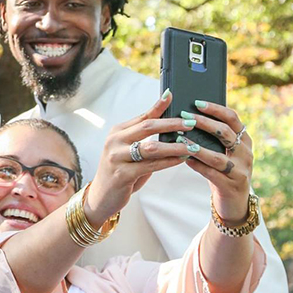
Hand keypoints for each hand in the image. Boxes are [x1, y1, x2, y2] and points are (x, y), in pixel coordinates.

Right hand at [86, 92, 192, 222]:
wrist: (100, 198)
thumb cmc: (120, 173)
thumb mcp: (129, 153)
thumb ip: (145, 142)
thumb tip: (172, 131)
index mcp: (117, 132)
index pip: (142, 116)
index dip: (158, 106)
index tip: (172, 95)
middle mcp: (114, 141)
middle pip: (147, 127)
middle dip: (172, 124)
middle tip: (191, 123)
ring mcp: (116, 157)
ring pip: (151, 147)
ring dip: (174, 146)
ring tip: (191, 146)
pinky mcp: (122, 174)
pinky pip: (150, 166)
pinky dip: (168, 162)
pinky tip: (181, 160)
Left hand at [180, 101, 252, 221]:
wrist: (235, 203)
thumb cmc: (224, 172)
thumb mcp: (224, 152)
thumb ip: (214, 136)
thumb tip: (189, 116)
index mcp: (244, 140)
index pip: (232, 118)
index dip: (215, 109)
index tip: (197, 102)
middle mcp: (246, 153)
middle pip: (225, 133)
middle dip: (203, 123)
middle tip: (184, 117)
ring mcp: (241, 171)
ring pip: (217, 156)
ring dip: (197, 146)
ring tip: (181, 139)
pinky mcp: (232, 186)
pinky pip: (212, 173)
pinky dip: (197, 165)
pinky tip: (184, 158)